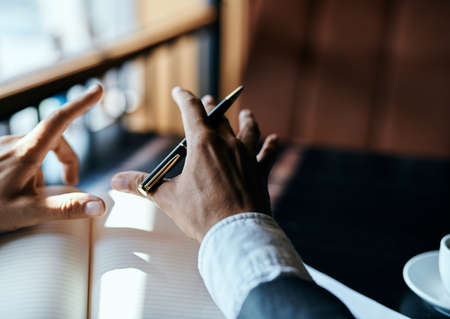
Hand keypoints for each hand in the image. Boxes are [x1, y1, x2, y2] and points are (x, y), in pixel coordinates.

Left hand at [0, 85, 105, 232]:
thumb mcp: (27, 213)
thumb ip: (65, 207)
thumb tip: (101, 204)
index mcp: (26, 153)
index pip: (59, 121)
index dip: (80, 104)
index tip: (98, 90)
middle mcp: (13, 143)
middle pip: (54, 139)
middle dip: (68, 159)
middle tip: (72, 183)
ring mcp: (2, 146)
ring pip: (38, 150)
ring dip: (45, 170)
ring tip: (32, 197)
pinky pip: (22, 153)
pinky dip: (30, 169)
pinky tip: (17, 189)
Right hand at [112, 87, 277, 241]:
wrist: (236, 232)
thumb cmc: (202, 214)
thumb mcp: (167, 198)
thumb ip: (142, 185)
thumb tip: (115, 180)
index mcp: (203, 145)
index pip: (191, 111)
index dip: (184, 98)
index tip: (179, 91)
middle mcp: (227, 144)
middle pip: (219, 118)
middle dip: (212, 107)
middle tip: (210, 100)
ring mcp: (247, 156)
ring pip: (248, 130)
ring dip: (246, 120)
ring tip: (245, 113)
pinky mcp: (260, 171)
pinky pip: (268, 153)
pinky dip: (271, 145)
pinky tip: (274, 139)